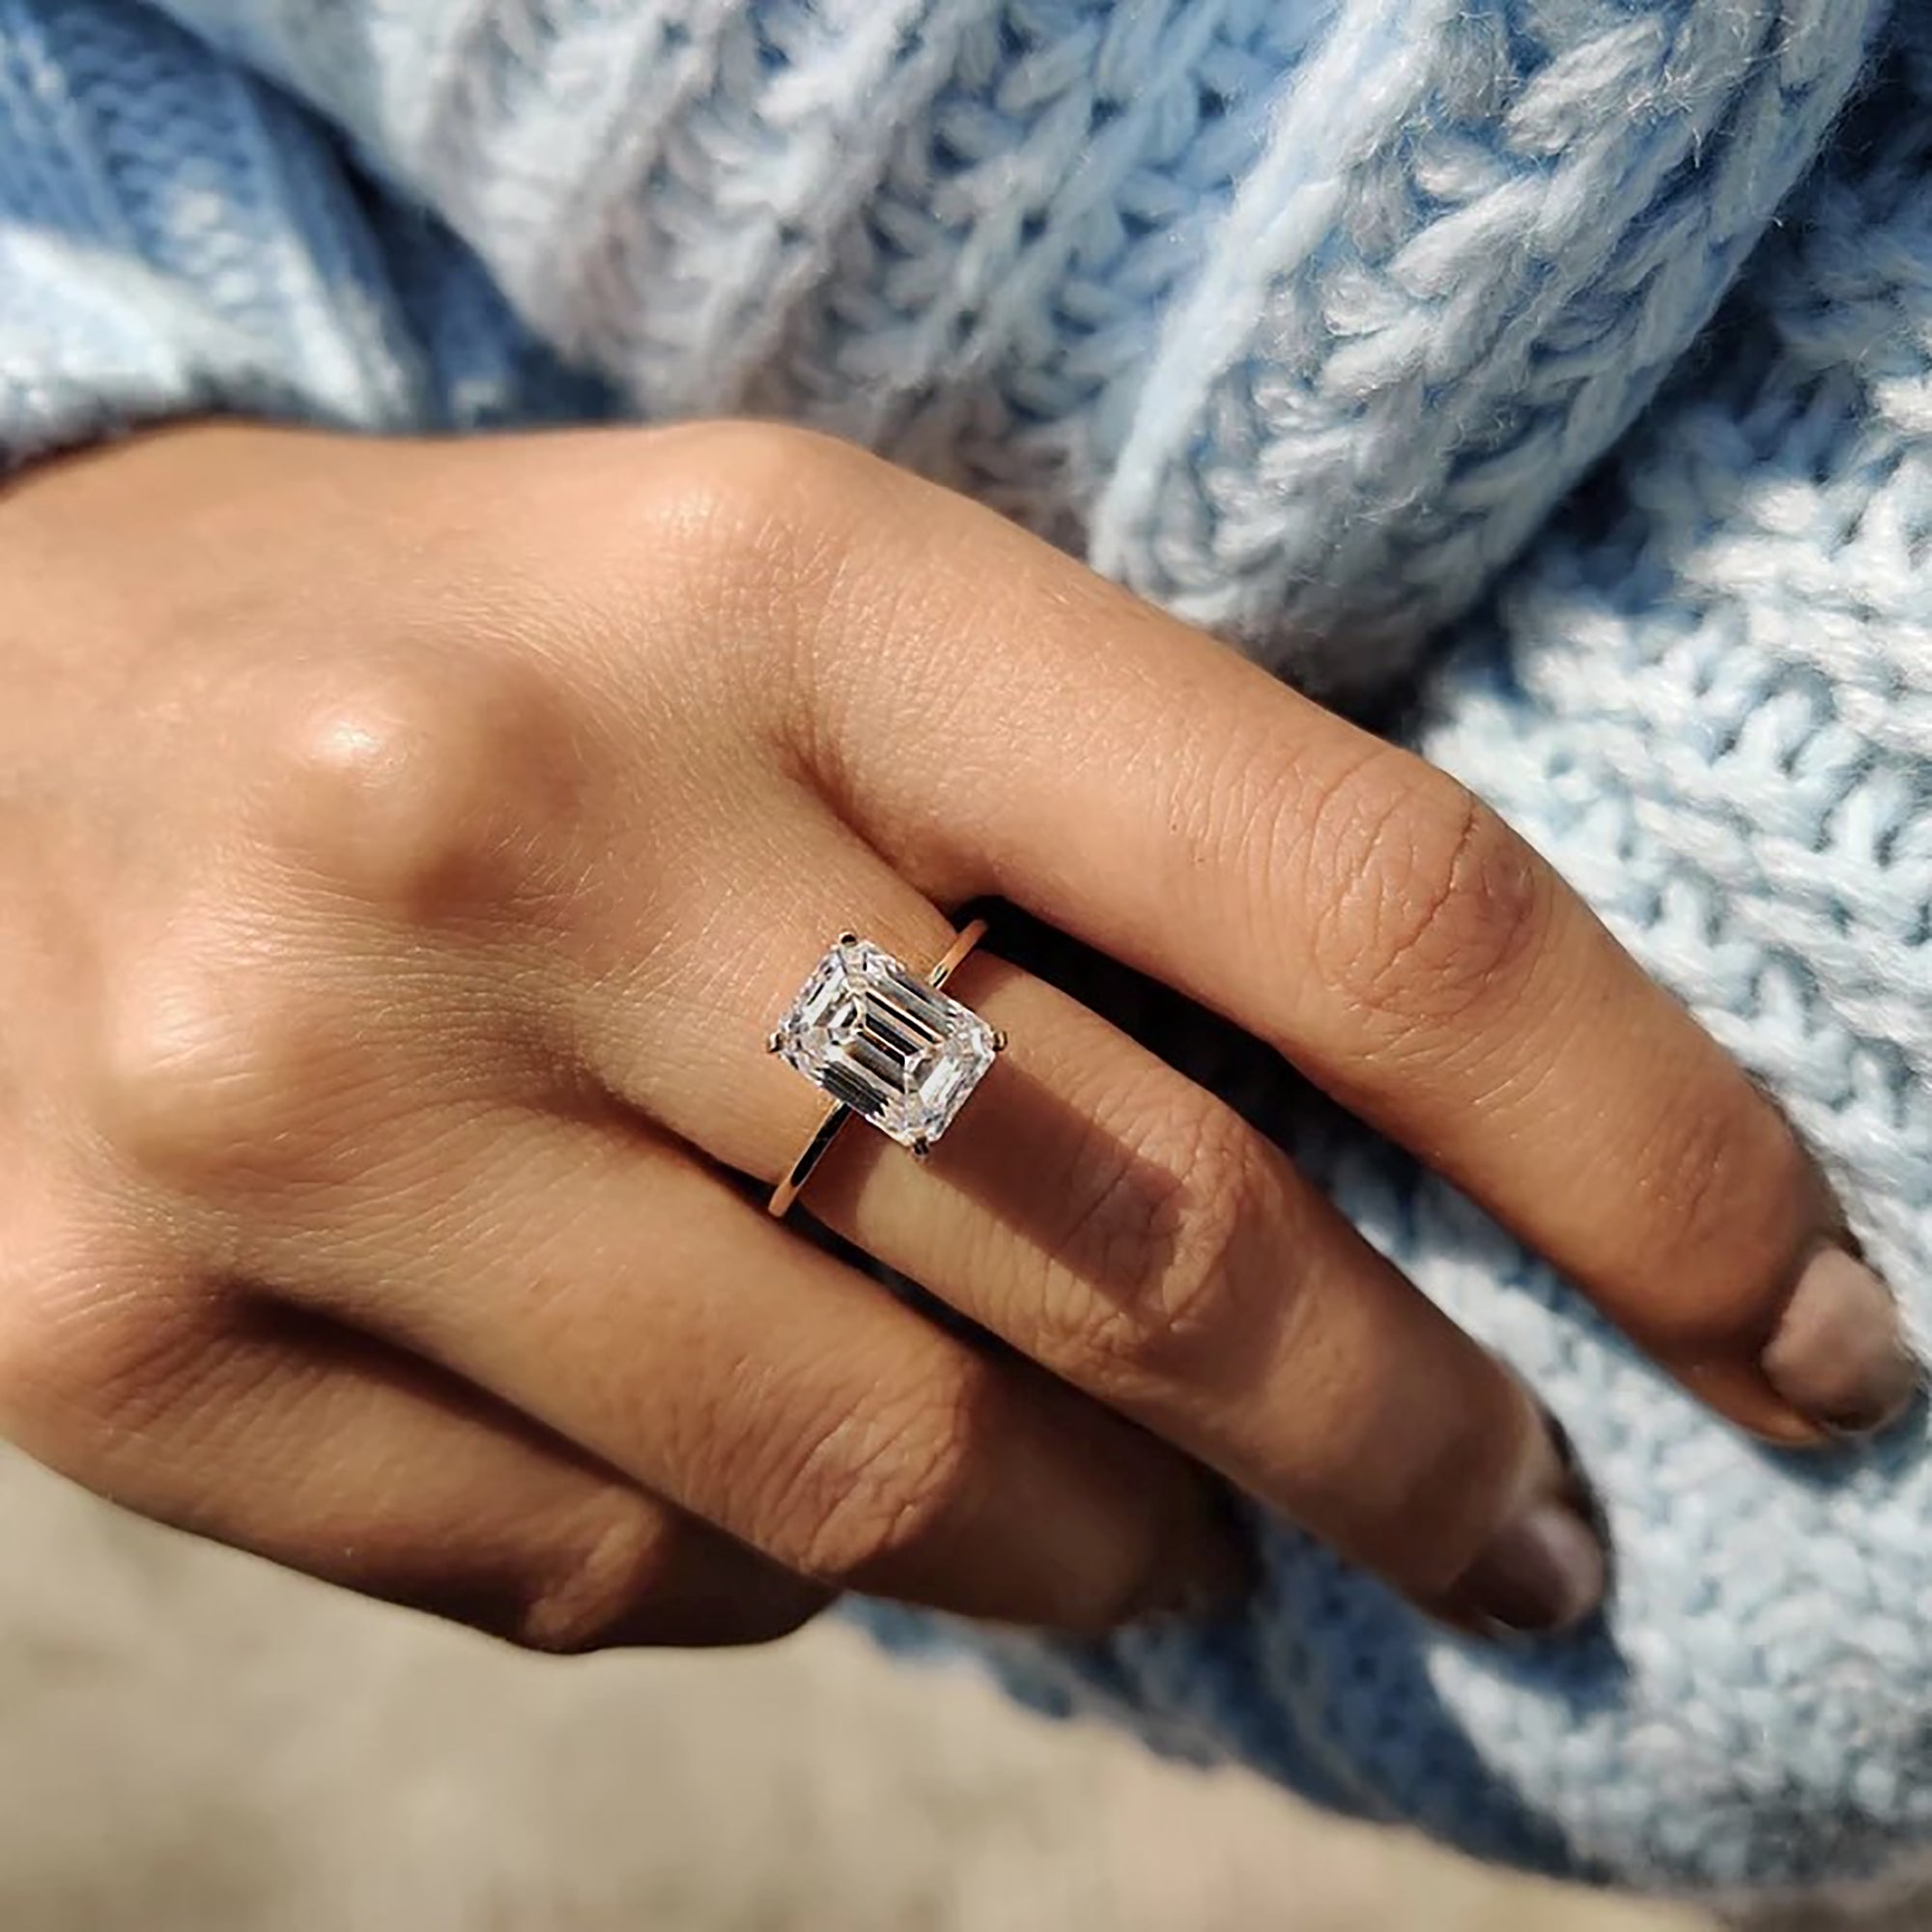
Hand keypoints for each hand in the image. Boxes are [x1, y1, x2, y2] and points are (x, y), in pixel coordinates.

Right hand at [0, 422, 1912, 1652]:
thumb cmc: (478, 654)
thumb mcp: (794, 634)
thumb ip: (1077, 876)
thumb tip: (1381, 1216)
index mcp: (770, 574)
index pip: (1342, 884)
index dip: (1641, 1144)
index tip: (1805, 1326)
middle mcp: (507, 822)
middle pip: (1142, 1250)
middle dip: (1408, 1437)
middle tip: (1514, 1526)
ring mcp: (287, 1102)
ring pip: (881, 1491)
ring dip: (1094, 1547)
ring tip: (1159, 1523)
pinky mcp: (120, 1337)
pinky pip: (611, 1579)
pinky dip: (776, 1572)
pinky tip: (778, 1470)